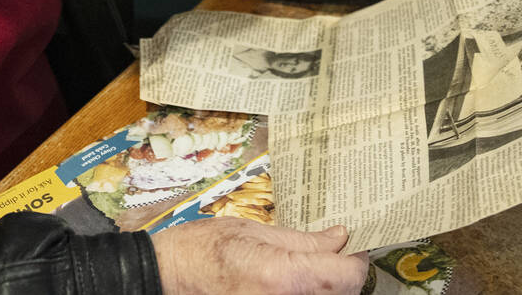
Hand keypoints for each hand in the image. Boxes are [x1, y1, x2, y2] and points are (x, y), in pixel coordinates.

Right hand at [152, 218, 367, 294]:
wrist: (164, 279)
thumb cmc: (200, 252)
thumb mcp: (253, 231)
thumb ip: (302, 241)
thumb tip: (338, 238)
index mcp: (284, 277)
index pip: (349, 275)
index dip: (357, 257)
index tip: (353, 243)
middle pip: (342, 293)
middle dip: (343, 272)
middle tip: (335, 250)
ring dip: (327, 286)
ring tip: (312, 265)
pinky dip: (307, 294)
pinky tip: (294, 282)